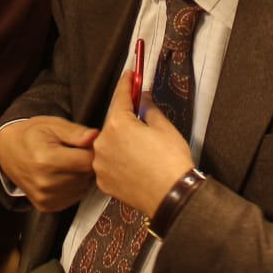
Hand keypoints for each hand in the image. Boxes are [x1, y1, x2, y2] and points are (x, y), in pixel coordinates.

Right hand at [0, 116, 98, 211]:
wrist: (8, 151)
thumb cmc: (32, 135)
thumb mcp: (52, 125)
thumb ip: (75, 132)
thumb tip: (95, 137)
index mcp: (47, 160)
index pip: (88, 161)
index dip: (92, 150)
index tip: (86, 144)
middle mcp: (46, 183)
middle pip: (86, 175)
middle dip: (85, 162)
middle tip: (72, 152)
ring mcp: (45, 197)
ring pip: (82, 187)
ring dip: (80, 175)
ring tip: (65, 162)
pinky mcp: (46, 206)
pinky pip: (74, 197)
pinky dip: (73, 186)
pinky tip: (62, 174)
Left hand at [90, 69, 193, 216]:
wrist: (171, 197)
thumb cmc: (171, 160)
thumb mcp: (164, 127)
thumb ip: (149, 108)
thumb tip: (143, 98)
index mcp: (117, 124)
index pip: (120, 97)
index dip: (126, 83)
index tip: (129, 74)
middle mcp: (103, 143)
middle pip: (113, 122)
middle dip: (125, 117)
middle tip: (140, 115)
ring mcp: (101, 164)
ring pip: (109, 144)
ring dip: (120, 140)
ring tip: (139, 146)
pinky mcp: (103, 181)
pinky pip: (108, 163)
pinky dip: (117, 159)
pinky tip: (133, 162)